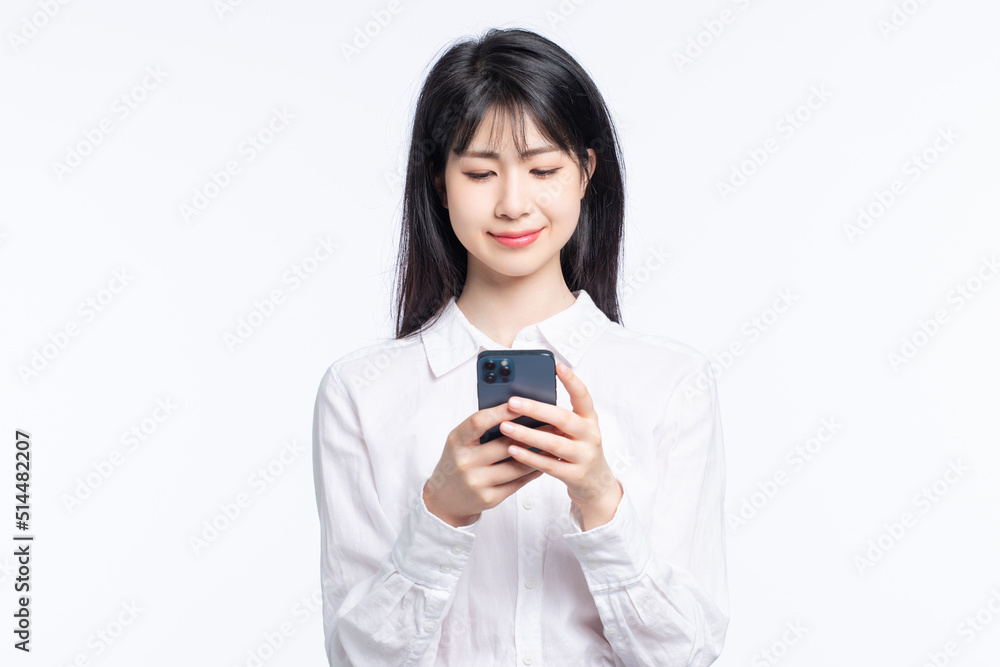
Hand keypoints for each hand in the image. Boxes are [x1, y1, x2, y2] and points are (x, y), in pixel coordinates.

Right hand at [422, 402, 552, 527]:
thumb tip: (516, 411)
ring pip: (516, 465)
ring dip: (539, 454)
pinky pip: (518, 482)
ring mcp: (477, 482)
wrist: (446, 499)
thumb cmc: (457, 462)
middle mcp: (465, 462)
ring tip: (555, 443)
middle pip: (505, 444)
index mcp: (457, 441)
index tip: (521, 404)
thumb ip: (482, 428)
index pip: (479, 422)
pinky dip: (533, 471)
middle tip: (553, 423)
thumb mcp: (461, 441)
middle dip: (533, 433)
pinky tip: (544, 462)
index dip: (501, 412)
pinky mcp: (489, 498)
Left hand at [501, 362, 622, 530]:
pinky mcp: (575, 476)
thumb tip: (523, 401)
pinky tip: (512, 450)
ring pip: (554, 443)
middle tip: (512, 402)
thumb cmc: (579, 451)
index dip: (572, 381)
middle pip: (564, 419)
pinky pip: (549, 465)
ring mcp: (584, 457)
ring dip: (527, 434)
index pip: (583, 396)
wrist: (596, 485)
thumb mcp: (576, 431)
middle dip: (536, 409)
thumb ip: (558, 417)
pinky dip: (530, 457)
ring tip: (505, 426)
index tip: (557, 366)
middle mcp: (590, 436)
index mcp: (590, 420)